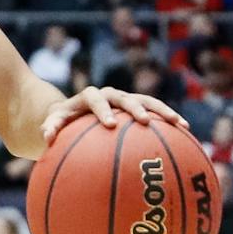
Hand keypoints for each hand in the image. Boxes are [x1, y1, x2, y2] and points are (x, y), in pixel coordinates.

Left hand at [39, 85, 187, 144]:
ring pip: (147, 101)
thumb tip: (46, 138)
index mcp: (88, 97)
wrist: (74, 113)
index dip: (102, 109)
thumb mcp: (53, 124)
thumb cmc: (62, 122)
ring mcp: (125, 100)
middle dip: (135, 108)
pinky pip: (156, 112)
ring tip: (180, 124)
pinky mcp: (138, 108)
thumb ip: (50, 128)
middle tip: (145, 121)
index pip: (95, 98)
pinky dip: (169, 120)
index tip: (108, 124)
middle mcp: (109, 95)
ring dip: (163, 111)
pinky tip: (186, 132)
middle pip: (125, 97)